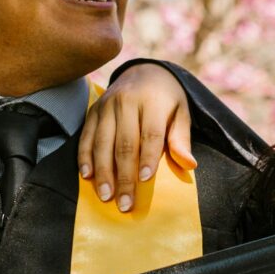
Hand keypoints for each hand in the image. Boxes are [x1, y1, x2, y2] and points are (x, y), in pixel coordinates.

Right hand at [79, 63, 193, 214]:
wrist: (144, 71)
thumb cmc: (166, 99)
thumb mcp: (181, 112)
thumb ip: (181, 138)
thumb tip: (189, 164)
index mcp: (152, 101)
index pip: (150, 133)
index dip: (148, 157)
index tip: (145, 180)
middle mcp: (126, 101)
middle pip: (125, 143)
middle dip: (124, 176)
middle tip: (124, 203)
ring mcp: (106, 105)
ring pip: (102, 142)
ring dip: (103, 172)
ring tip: (105, 195)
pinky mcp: (93, 110)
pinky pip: (86, 136)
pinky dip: (85, 157)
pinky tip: (87, 176)